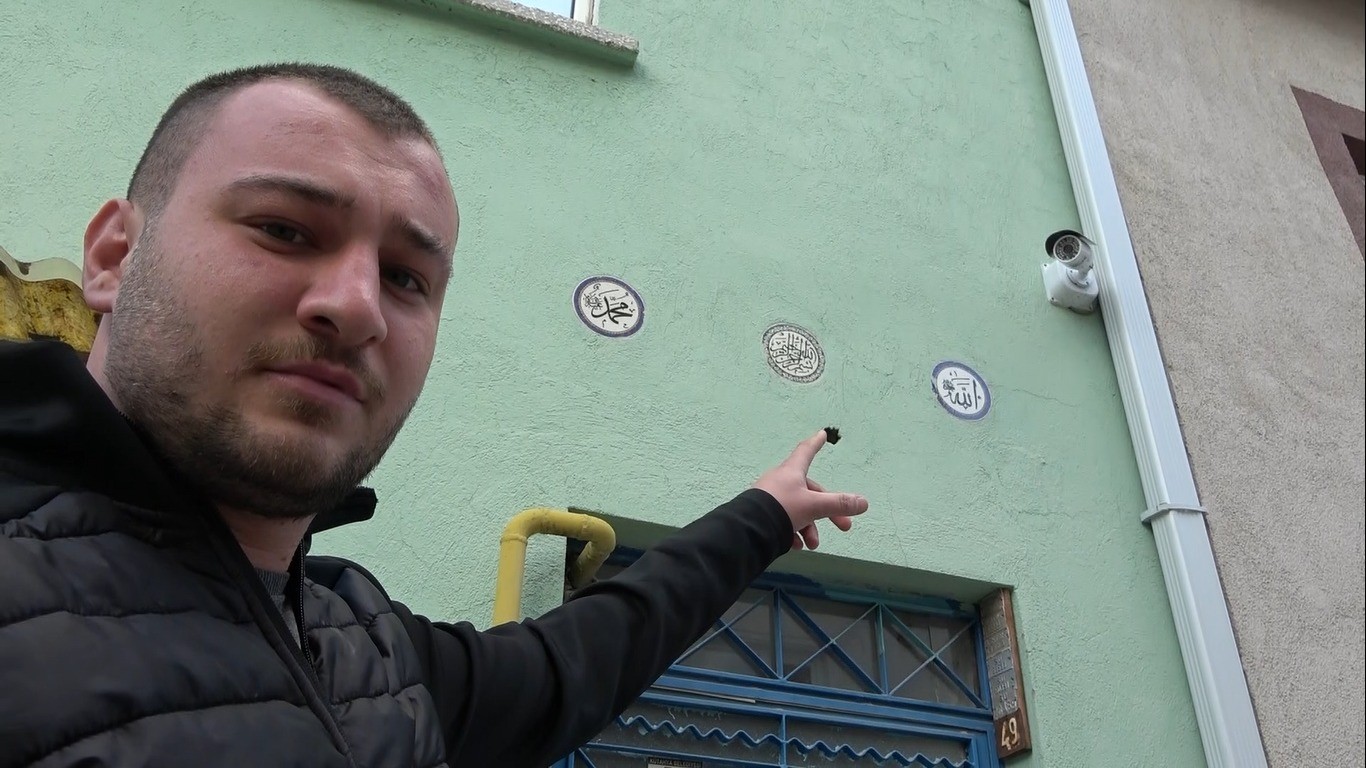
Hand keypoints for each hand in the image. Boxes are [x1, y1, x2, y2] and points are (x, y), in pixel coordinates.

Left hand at [752, 429, 868, 550]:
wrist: (747, 529)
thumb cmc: (782, 508)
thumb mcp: (814, 507)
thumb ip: (838, 504)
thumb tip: (864, 502)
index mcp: (792, 472)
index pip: (806, 452)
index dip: (816, 443)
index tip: (821, 434)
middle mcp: (780, 481)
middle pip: (810, 492)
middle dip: (827, 512)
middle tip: (844, 527)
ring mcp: (769, 498)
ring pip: (797, 510)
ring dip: (809, 528)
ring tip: (811, 545)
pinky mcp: (761, 514)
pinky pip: (782, 520)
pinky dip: (792, 532)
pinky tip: (795, 546)